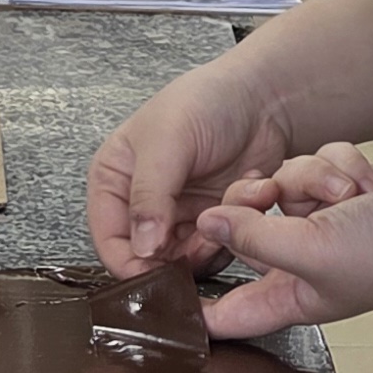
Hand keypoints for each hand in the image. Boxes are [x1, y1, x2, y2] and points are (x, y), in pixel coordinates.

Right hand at [86, 56, 294, 277]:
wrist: (264, 97)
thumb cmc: (208, 100)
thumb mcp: (169, 141)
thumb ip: (150, 194)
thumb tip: (142, 247)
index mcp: (114, 180)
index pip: (108, 240)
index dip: (130, 264)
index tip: (158, 275)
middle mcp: (142, 203)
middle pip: (149, 258)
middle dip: (182, 254)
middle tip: (209, 235)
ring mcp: (178, 214)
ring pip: (187, 260)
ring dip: (215, 239)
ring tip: (233, 203)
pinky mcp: (212, 221)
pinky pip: (218, 249)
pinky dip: (237, 232)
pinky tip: (248, 196)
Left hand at [194, 152, 372, 336]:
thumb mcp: (310, 250)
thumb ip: (254, 238)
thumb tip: (209, 223)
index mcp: (285, 295)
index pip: (223, 314)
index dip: (191, 308)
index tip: (157, 288)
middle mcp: (295, 262)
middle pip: (242, 228)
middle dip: (258, 203)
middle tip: (271, 194)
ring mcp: (316, 224)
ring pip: (278, 184)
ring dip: (309, 179)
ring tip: (345, 194)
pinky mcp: (335, 192)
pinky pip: (311, 165)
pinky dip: (336, 166)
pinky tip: (364, 181)